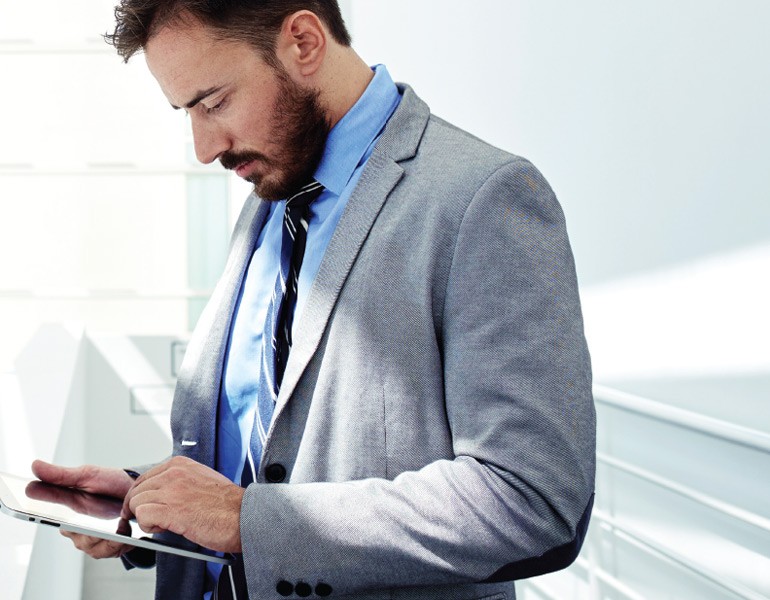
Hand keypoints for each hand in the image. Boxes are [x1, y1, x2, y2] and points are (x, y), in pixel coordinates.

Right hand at [30, 460, 136, 558]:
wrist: (136, 489)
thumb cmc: (109, 483)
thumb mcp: (86, 476)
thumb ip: (60, 475)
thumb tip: (34, 466)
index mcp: (63, 515)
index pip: (50, 521)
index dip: (53, 521)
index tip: (67, 518)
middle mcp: (75, 532)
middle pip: (77, 537)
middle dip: (89, 529)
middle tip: (99, 521)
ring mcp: (92, 541)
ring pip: (93, 546)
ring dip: (107, 535)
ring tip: (119, 523)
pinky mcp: (109, 547)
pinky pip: (110, 551)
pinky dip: (118, 541)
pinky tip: (125, 530)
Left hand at [121, 456, 243, 552]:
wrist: (242, 516)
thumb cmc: (226, 504)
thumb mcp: (201, 479)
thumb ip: (179, 481)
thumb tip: (162, 493)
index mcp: (180, 464)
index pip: (144, 478)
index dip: (142, 496)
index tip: (145, 506)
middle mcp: (173, 473)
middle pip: (136, 491)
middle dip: (139, 507)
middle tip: (149, 520)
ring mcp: (171, 490)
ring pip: (136, 503)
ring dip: (145, 518)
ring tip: (162, 524)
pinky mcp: (170, 510)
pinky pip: (142, 516)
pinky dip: (149, 526)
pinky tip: (164, 528)